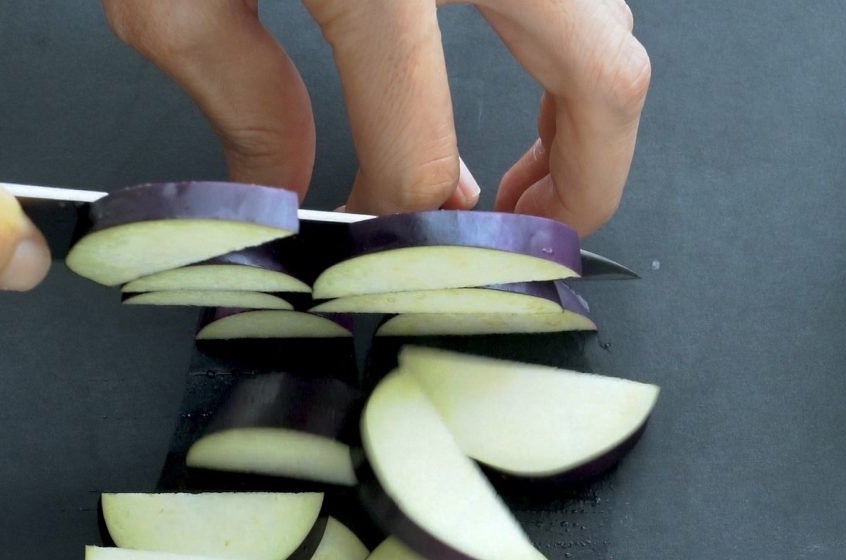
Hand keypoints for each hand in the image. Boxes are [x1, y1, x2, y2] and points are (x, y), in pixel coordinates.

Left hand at [104, 0, 649, 234]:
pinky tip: (523, 53)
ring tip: (530, 155)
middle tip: (533, 229)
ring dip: (587, 98)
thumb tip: (289, 179)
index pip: (420, 149)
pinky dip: (575, 27)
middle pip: (602, 80)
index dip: (412, 228)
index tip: (393, 249)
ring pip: (612, 15)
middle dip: (585, 183)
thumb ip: (233, 90)